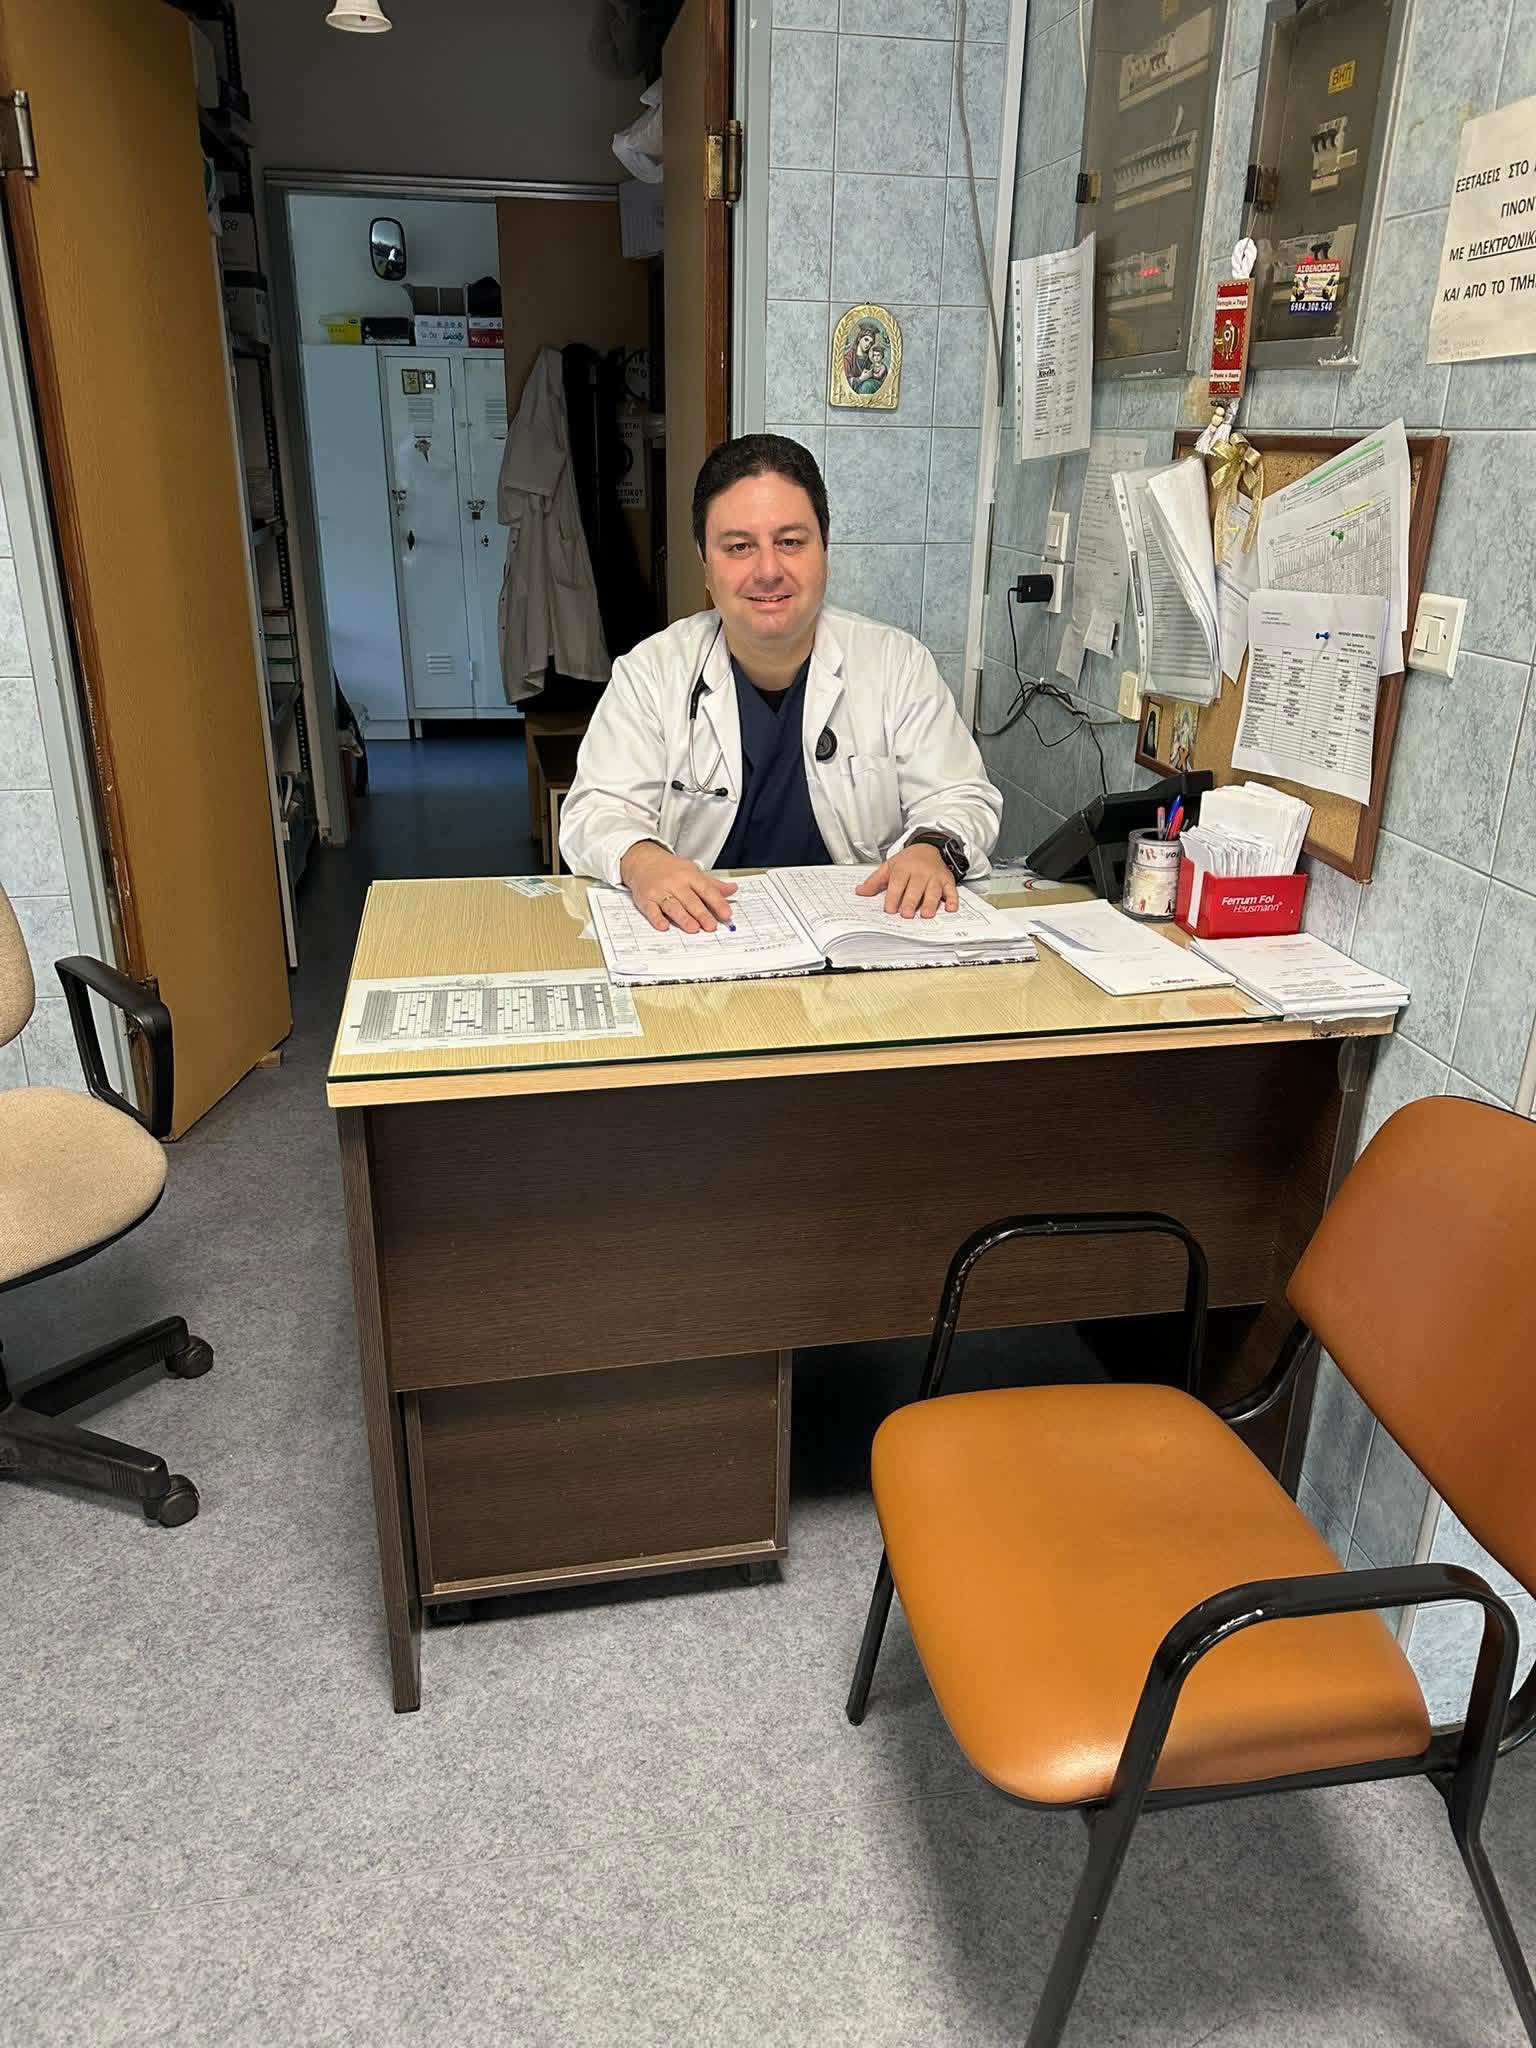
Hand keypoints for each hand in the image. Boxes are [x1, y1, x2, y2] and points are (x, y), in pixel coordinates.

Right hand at [620, 841, 738, 933]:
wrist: (643, 860)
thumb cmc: (670, 869)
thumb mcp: (693, 872)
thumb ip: (712, 884)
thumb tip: (733, 889)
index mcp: (689, 875)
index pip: (706, 890)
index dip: (717, 903)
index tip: (726, 914)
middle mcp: (675, 883)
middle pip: (690, 900)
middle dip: (701, 914)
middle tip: (711, 926)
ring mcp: (659, 891)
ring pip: (673, 906)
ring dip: (683, 918)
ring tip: (693, 928)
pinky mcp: (645, 899)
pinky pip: (651, 910)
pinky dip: (657, 919)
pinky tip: (664, 926)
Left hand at [855, 842, 957, 918]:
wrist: (929, 847)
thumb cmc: (908, 861)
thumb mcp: (889, 867)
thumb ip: (875, 881)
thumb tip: (860, 891)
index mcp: (904, 868)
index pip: (898, 883)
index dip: (893, 897)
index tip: (889, 909)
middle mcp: (920, 872)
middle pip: (915, 888)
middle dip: (911, 902)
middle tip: (906, 915)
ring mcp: (935, 877)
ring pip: (933, 890)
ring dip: (930, 903)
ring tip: (926, 914)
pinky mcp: (947, 880)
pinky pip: (951, 890)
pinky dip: (953, 899)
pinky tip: (951, 908)